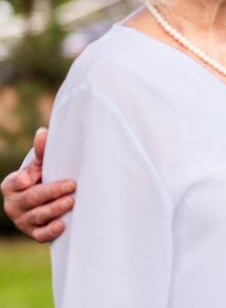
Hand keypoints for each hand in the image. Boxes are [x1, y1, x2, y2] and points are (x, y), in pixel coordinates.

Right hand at [1, 127, 74, 241]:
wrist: (44, 203)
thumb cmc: (41, 179)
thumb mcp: (38, 167)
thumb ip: (40, 153)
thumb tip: (43, 132)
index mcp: (11, 186)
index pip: (16, 182)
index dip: (24, 180)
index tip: (35, 175)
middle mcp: (13, 205)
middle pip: (31, 199)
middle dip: (51, 192)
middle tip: (71, 186)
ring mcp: (22, 221)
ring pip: (38, 216)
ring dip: (55, 209)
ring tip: (71, 201)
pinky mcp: (33, 233)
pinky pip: (41, 235)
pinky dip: (50, 231)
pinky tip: (62, 225)